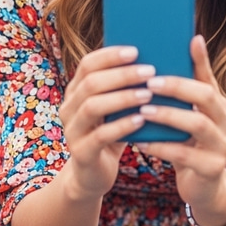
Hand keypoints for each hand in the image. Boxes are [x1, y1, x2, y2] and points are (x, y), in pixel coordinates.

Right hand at [59, 45, 155, 201]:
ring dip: (123, 98)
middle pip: (91, 83)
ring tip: (148, 94)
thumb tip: (156, 59)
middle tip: (149, 71)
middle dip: (122, 75)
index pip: (88, 64)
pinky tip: (141, 120)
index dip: (111, 55)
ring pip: (93, 107)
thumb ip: (126, 87)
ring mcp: (72, 131)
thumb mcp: (116, 109)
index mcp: (76, 91)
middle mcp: (69, 108)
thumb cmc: (112, 133)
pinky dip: (122, 125)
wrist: (94, 174)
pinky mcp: (81, 153)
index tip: (136, 50)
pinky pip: (100, 135)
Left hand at [136, 35, 225, 215]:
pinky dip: (161, 147)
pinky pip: (185, 155)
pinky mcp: (211, 168)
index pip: (209, 77)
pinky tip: (141, 142)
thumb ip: (180, 93)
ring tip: (144, 110)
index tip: (190, 40)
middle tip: (150, 82)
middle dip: (178, 87)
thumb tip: (169, 57)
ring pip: (197, 124)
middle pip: (206, 96)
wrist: (204, 187)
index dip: (200, 60)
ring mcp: (222, 146)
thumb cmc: (189, 144)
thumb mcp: (188, 116)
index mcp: (219, 105)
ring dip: (168, 115)